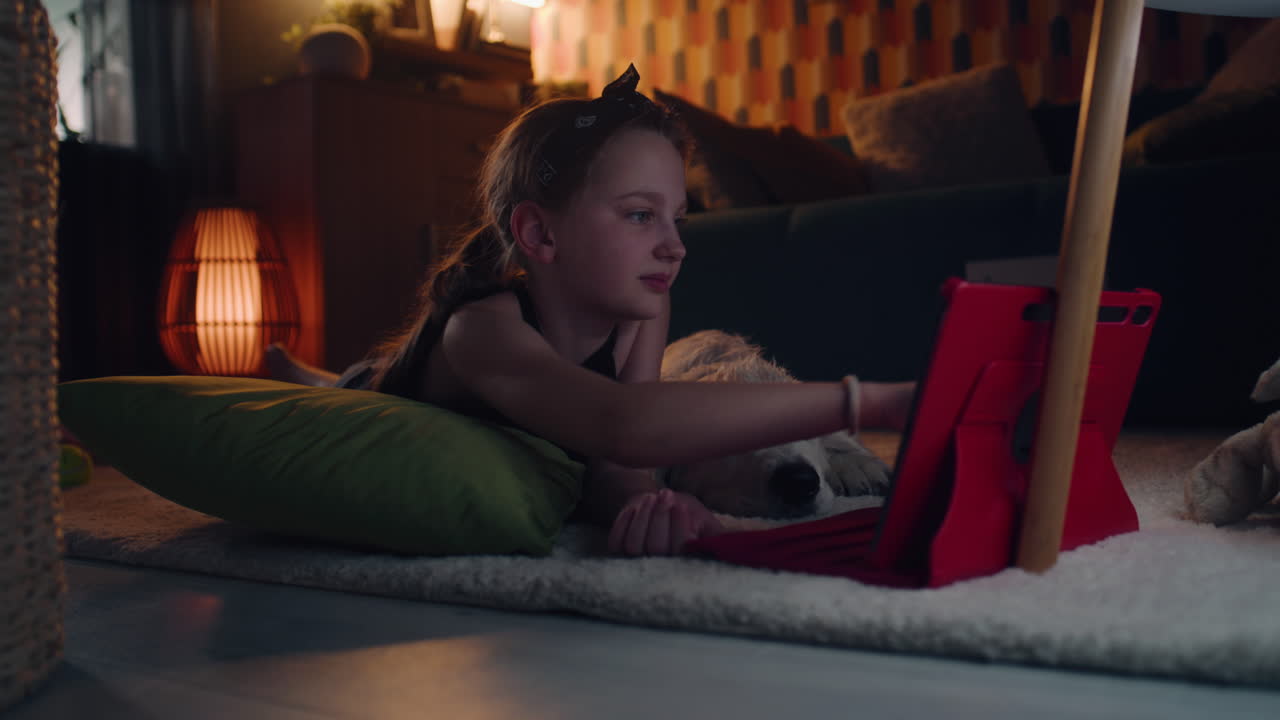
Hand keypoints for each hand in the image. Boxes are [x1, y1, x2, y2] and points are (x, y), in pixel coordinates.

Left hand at [607, 488, 723, 556]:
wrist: (660, 506)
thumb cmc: (688, 515)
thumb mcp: (708, 524)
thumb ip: (720, 536)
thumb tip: (741, 544)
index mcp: (684, 561)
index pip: (680, 548)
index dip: (679, 527)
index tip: (682, 506)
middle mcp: (659, 566)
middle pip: (655, 547)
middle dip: (660, 518)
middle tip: (667, 494)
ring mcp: (636, 560)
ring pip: (634, 545)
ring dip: (643, 518)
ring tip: (652, 497)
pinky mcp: (619, 549)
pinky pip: (617, 540)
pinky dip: (624, 522)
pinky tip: (635, 506)